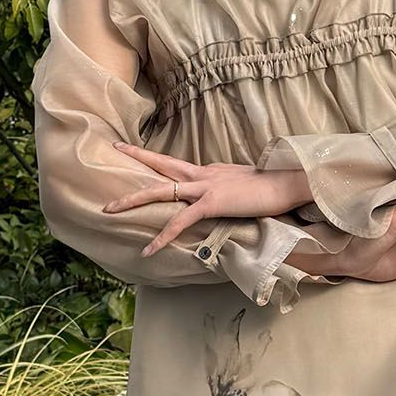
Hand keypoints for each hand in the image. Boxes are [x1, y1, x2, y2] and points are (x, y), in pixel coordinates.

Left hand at [106, 144, 310, 255]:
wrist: (286, 184)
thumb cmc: (270, 188)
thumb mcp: (241, 184)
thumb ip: (224, 186)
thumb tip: (218, 194)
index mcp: (208, 170)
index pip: (173, 164)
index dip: (150, 155)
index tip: (128, 145)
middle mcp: (202, 174)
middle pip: (160, 166)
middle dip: (134, 159)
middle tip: (112, 151)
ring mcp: (205, 186)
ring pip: (160, 190)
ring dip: (132, 200)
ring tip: (109, 209)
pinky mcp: (212, 203)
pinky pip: (180, 221)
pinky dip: (163, 236)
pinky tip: (149, 250)